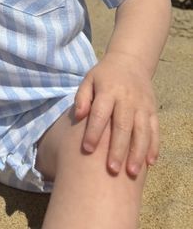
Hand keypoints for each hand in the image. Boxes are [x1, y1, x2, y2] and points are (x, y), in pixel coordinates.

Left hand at [74, 52, 158, 176]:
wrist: (130, 61)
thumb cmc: (104, 75)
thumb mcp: (89, 79)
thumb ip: (82, 97)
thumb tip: (78, 116)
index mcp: (108, 91)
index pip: (100, 113)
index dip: (93, 132)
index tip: (86, 150)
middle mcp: (127, 99)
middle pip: (123, 126)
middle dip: (118, 149)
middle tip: (112, 170)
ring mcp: (142, 105)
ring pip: (142, 131)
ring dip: (137, 152)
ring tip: (131, 172)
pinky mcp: (152, 110)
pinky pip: (155, 130)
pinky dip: (154, 146)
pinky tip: (150, 163)